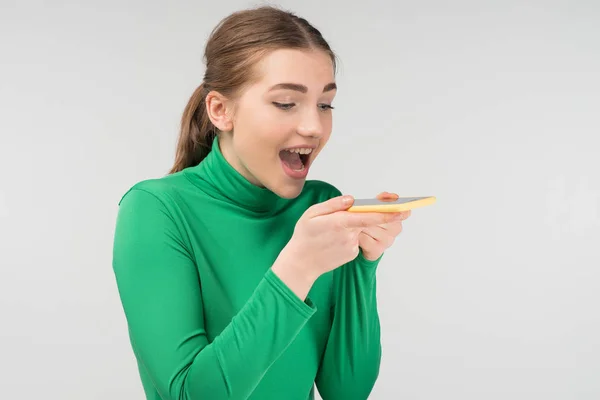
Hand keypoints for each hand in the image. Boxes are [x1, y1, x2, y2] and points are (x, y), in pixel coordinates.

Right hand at [273, 195, 402, 297]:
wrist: (301, 263)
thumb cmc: (305, 236)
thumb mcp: (312, 214)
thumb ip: (333, 205)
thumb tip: (351, 199)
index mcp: (338, 223)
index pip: (367, 217)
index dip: (385, 214)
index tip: (400, 210)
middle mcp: (348, 235)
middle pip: (369, 222)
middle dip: (380, 216)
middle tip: (383, 212)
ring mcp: (352, 246)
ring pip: (361, 230)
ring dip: (356, 226)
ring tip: (333, 231)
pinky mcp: (352, 254)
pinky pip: (356, 240)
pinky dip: (351, 236)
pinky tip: (334, 240)